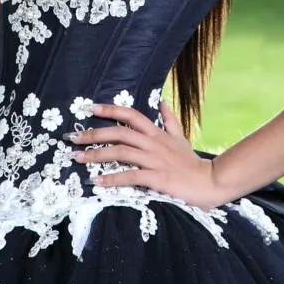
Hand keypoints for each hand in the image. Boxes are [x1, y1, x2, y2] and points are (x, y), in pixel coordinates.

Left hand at [66, 99, 226, 211]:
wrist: (210, 182)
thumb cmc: (192, 163)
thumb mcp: (181, 137)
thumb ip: (169, 120)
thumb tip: (161, 102)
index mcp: (157, 133)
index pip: (130, 115)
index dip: (110, 110)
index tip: (89, 108)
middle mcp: (153, 143)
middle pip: (119, 132)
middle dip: (93, 134)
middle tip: (72, 138)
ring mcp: (155, 160)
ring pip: (121, 152)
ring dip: (96, 155)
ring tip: (78, 159)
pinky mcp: (158, 178)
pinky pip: (131, 176)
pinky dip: (112, 179)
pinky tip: (97, 182)